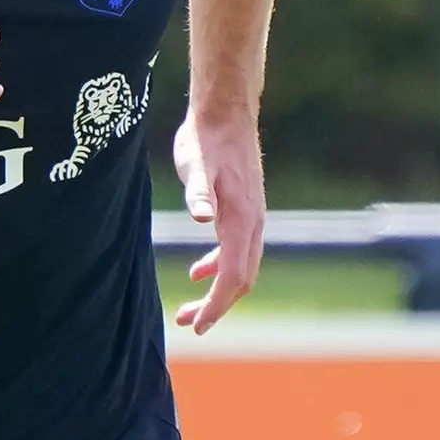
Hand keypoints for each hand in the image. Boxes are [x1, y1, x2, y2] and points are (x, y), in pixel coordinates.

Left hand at [170, 110, 267, 331]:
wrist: (225, 114)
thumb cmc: (206, 140)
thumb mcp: (194, 165)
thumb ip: (198, 192)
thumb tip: (202, 218)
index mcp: (242, 220)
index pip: (233, 275)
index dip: (216, 304)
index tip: (196, 325)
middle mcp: (253, 224)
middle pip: (241, 280)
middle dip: (216, 306)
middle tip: (187, 323)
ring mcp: (251, 219)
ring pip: (240, 268)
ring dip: (217, 291)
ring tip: (187, 308)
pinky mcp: (244, 212)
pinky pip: (237, 251)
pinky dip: (218, 268)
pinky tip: (197, 272)